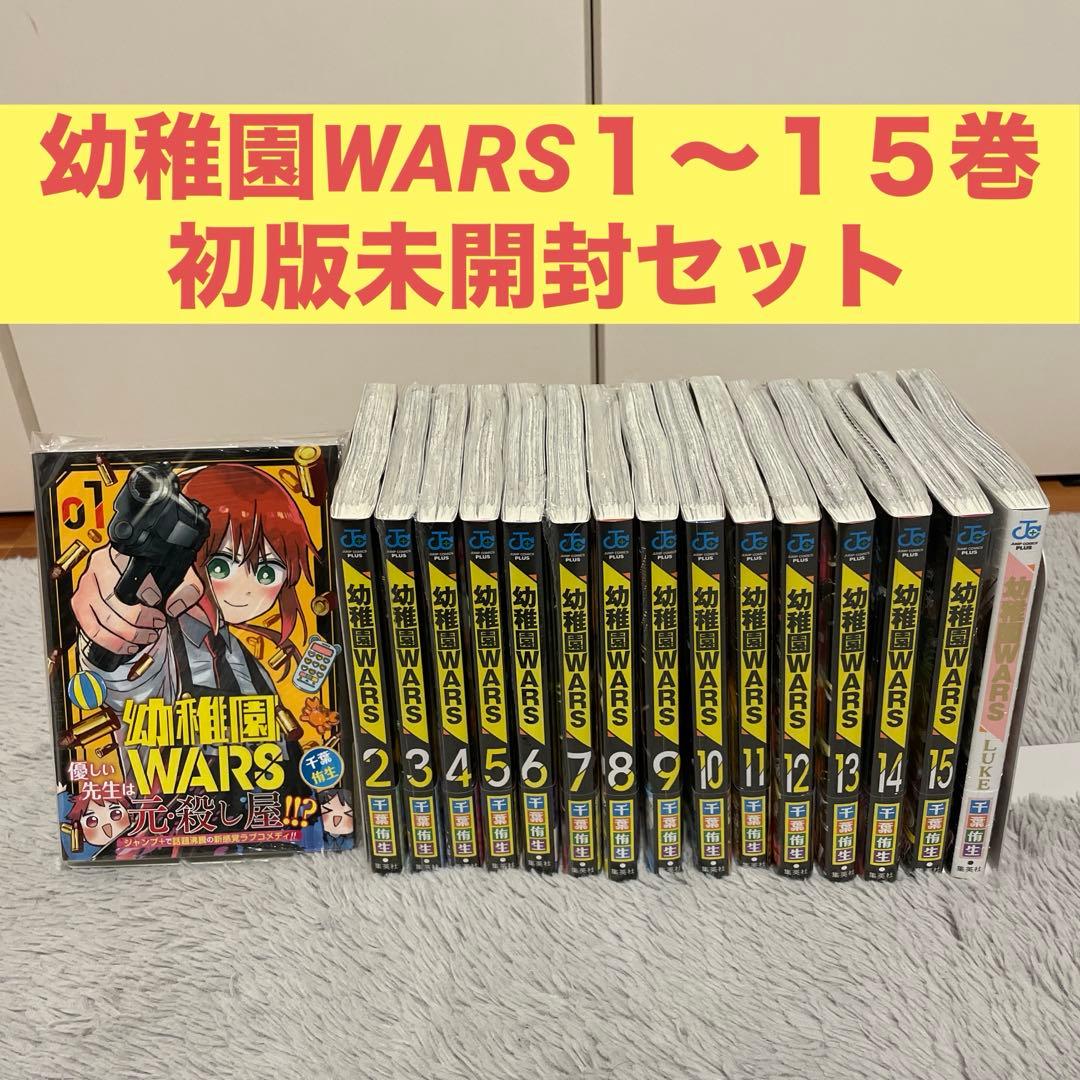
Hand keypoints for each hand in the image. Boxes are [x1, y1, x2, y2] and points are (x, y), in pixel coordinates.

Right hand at [71, 546, 202, 654]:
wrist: (134, 566)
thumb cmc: (154, 570)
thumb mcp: (177, 571)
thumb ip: (186, 587)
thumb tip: (175, 607)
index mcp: (121, 554)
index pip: (129, 574)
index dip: (146, 593)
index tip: (159, 605)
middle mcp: (99, 566)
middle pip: (113, 600)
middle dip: (137, 621)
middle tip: (156, 626)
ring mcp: (87, 586)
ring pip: (101, 618)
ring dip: (125, 635)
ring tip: (145, 638)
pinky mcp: (80, 603)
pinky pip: (90, 628)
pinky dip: (109, 642)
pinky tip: (127, 645)